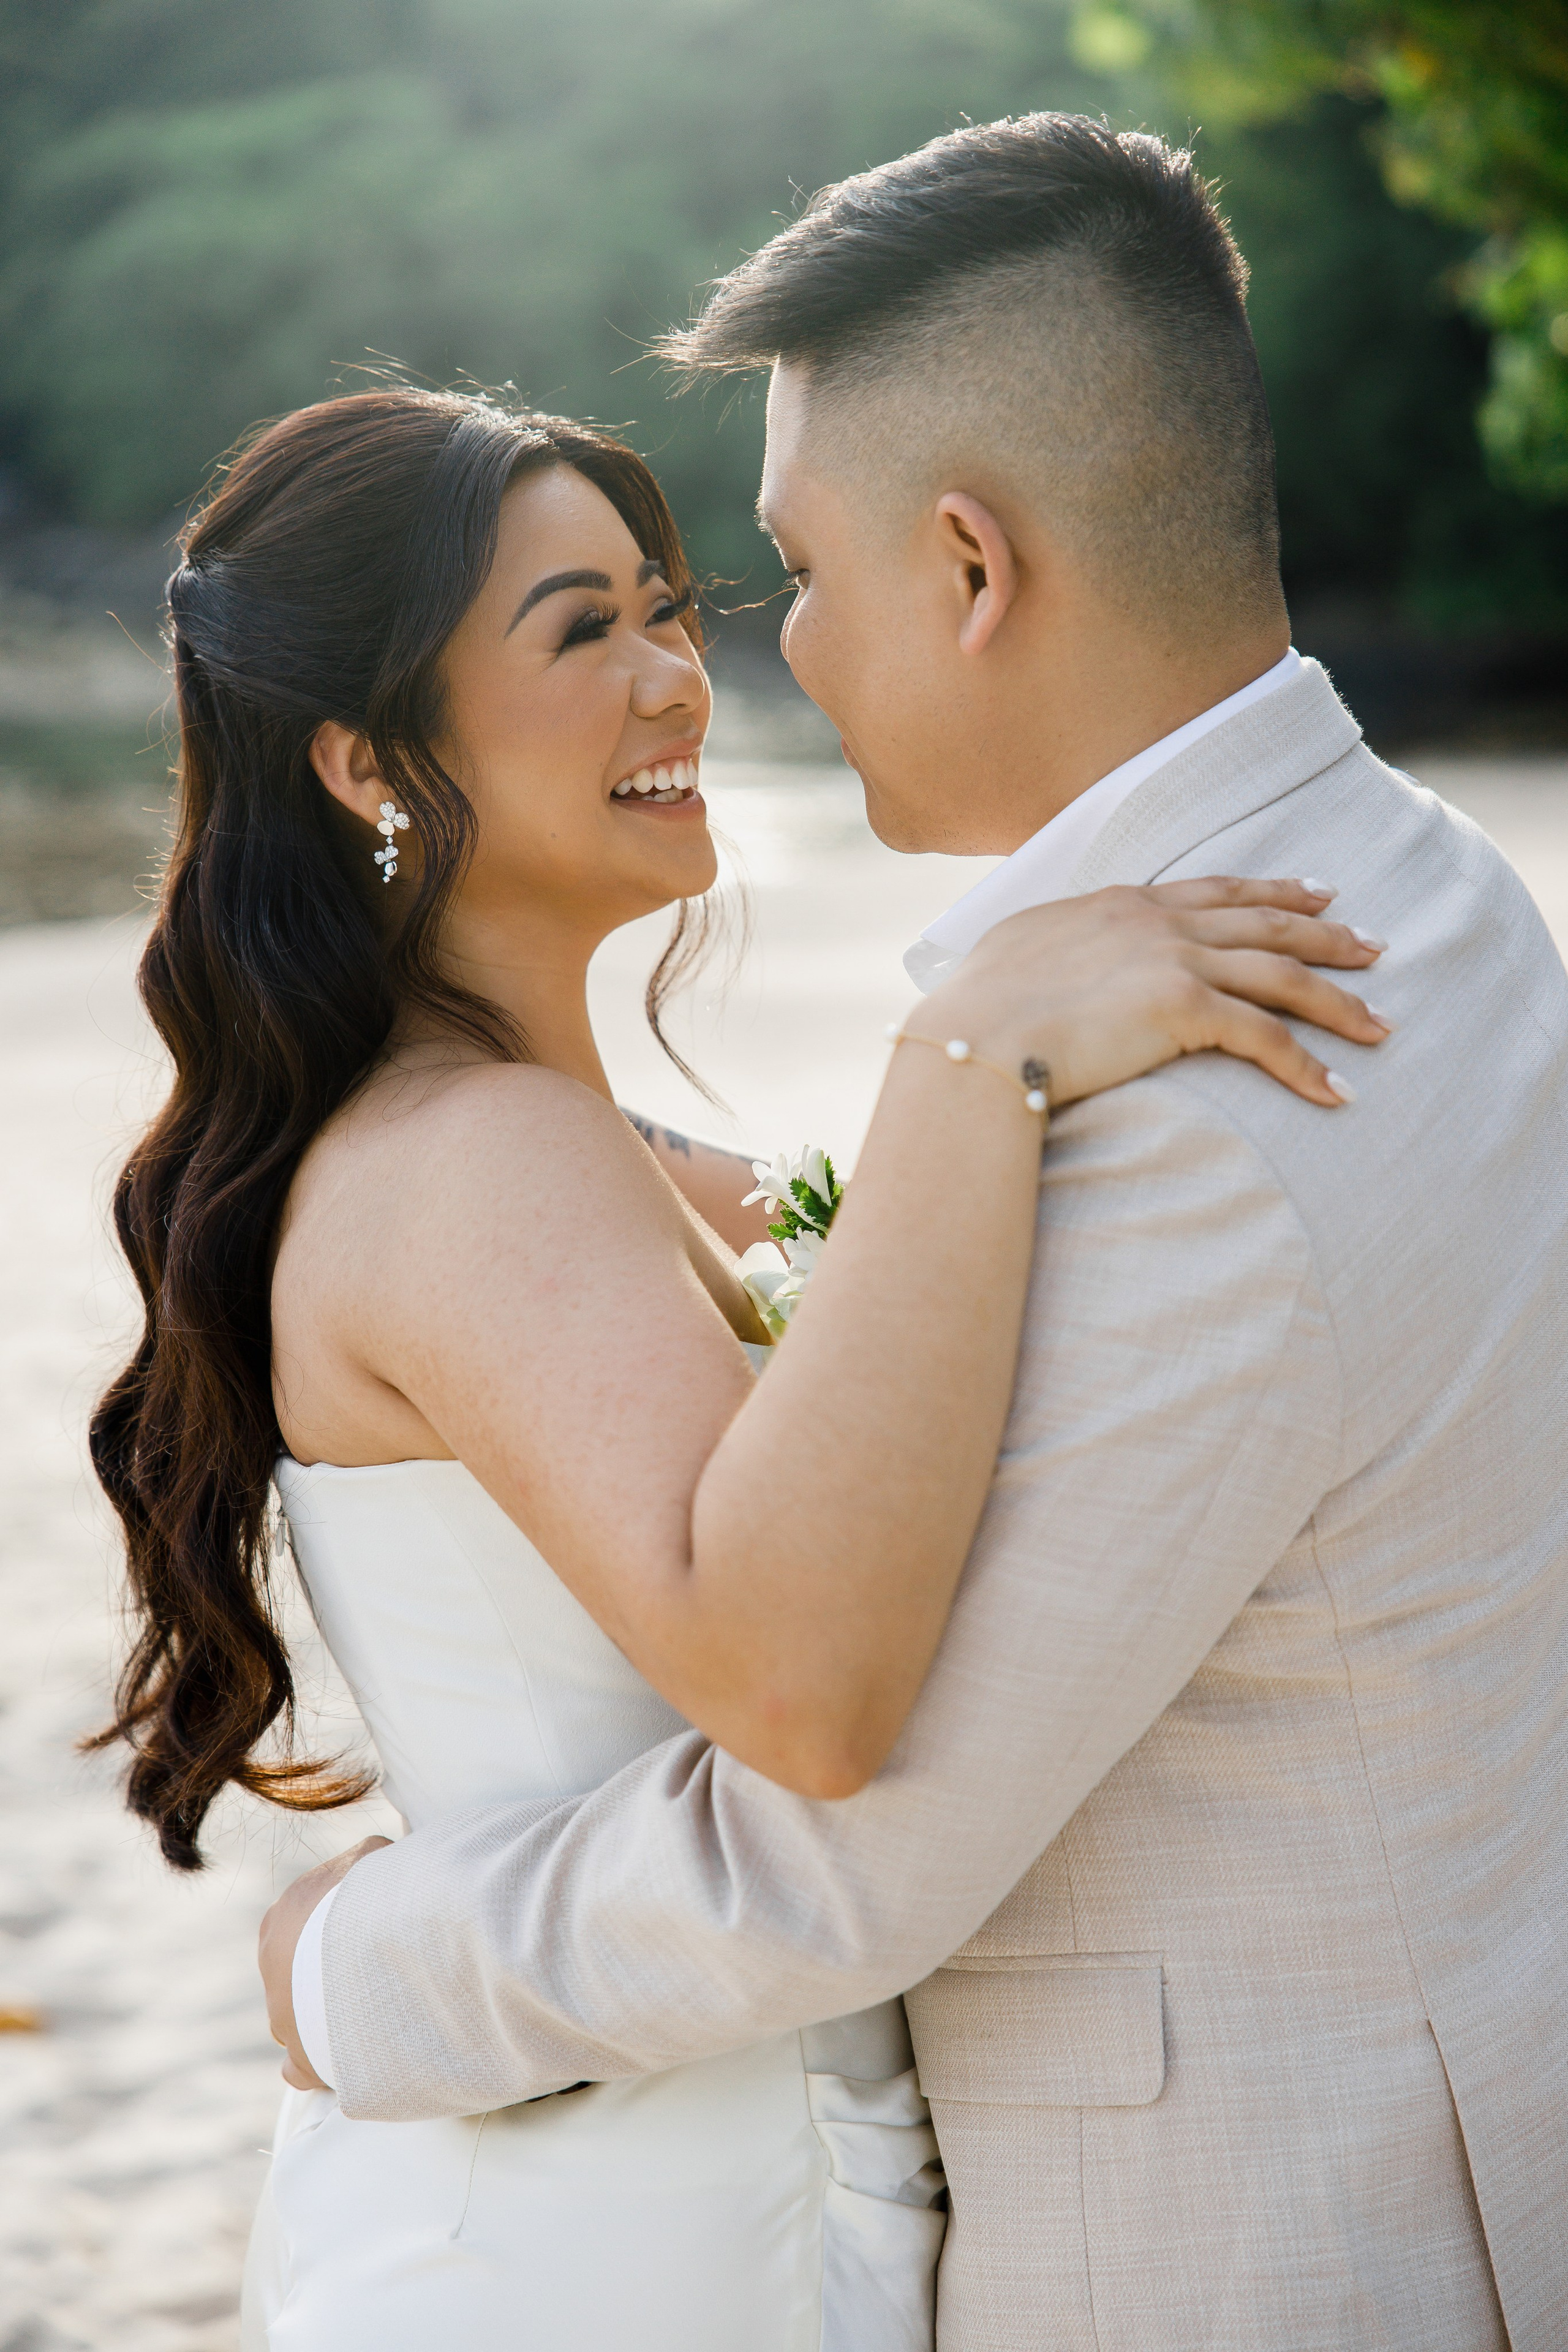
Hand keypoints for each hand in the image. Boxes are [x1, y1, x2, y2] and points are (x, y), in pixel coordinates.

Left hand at [258, 1835, 391, 2089]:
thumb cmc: (370, 1894)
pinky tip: (347, 2055)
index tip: (370, 1930)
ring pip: (296, 2020)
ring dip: (325, 2017)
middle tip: (373, 1970)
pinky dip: (320, 2064)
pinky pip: (301, 2068)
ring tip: (370, 2009)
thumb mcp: (371, 1856)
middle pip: (298, 1975)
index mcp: (282, 1919)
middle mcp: (272, 1968)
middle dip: (329, 1975)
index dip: (339, 1927)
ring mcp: (282, 2016)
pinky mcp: (301, 2059)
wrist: (370, 1949)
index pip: (305, 1925)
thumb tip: (377, 1860)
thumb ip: (365, 1861)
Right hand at [921, 878, 1387, 1109]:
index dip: (1272, 891)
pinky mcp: (1182, 1009)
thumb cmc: (975, 1010)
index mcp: (1120, 905)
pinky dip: (1307, 1065)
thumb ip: (1054, 947)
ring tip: (1380, 1025)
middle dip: (1326, 932)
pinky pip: (1265, 1037)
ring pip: (1281, 974)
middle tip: (1374, 944)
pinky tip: (1336, 1091)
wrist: (973, 1037)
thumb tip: (1043, 962)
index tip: (1316, 892)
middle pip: (1264, 922)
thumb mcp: (1016, 953)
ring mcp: (1173, 960)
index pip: (1215, 890)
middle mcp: (1155, 922)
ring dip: (1338, 1000)